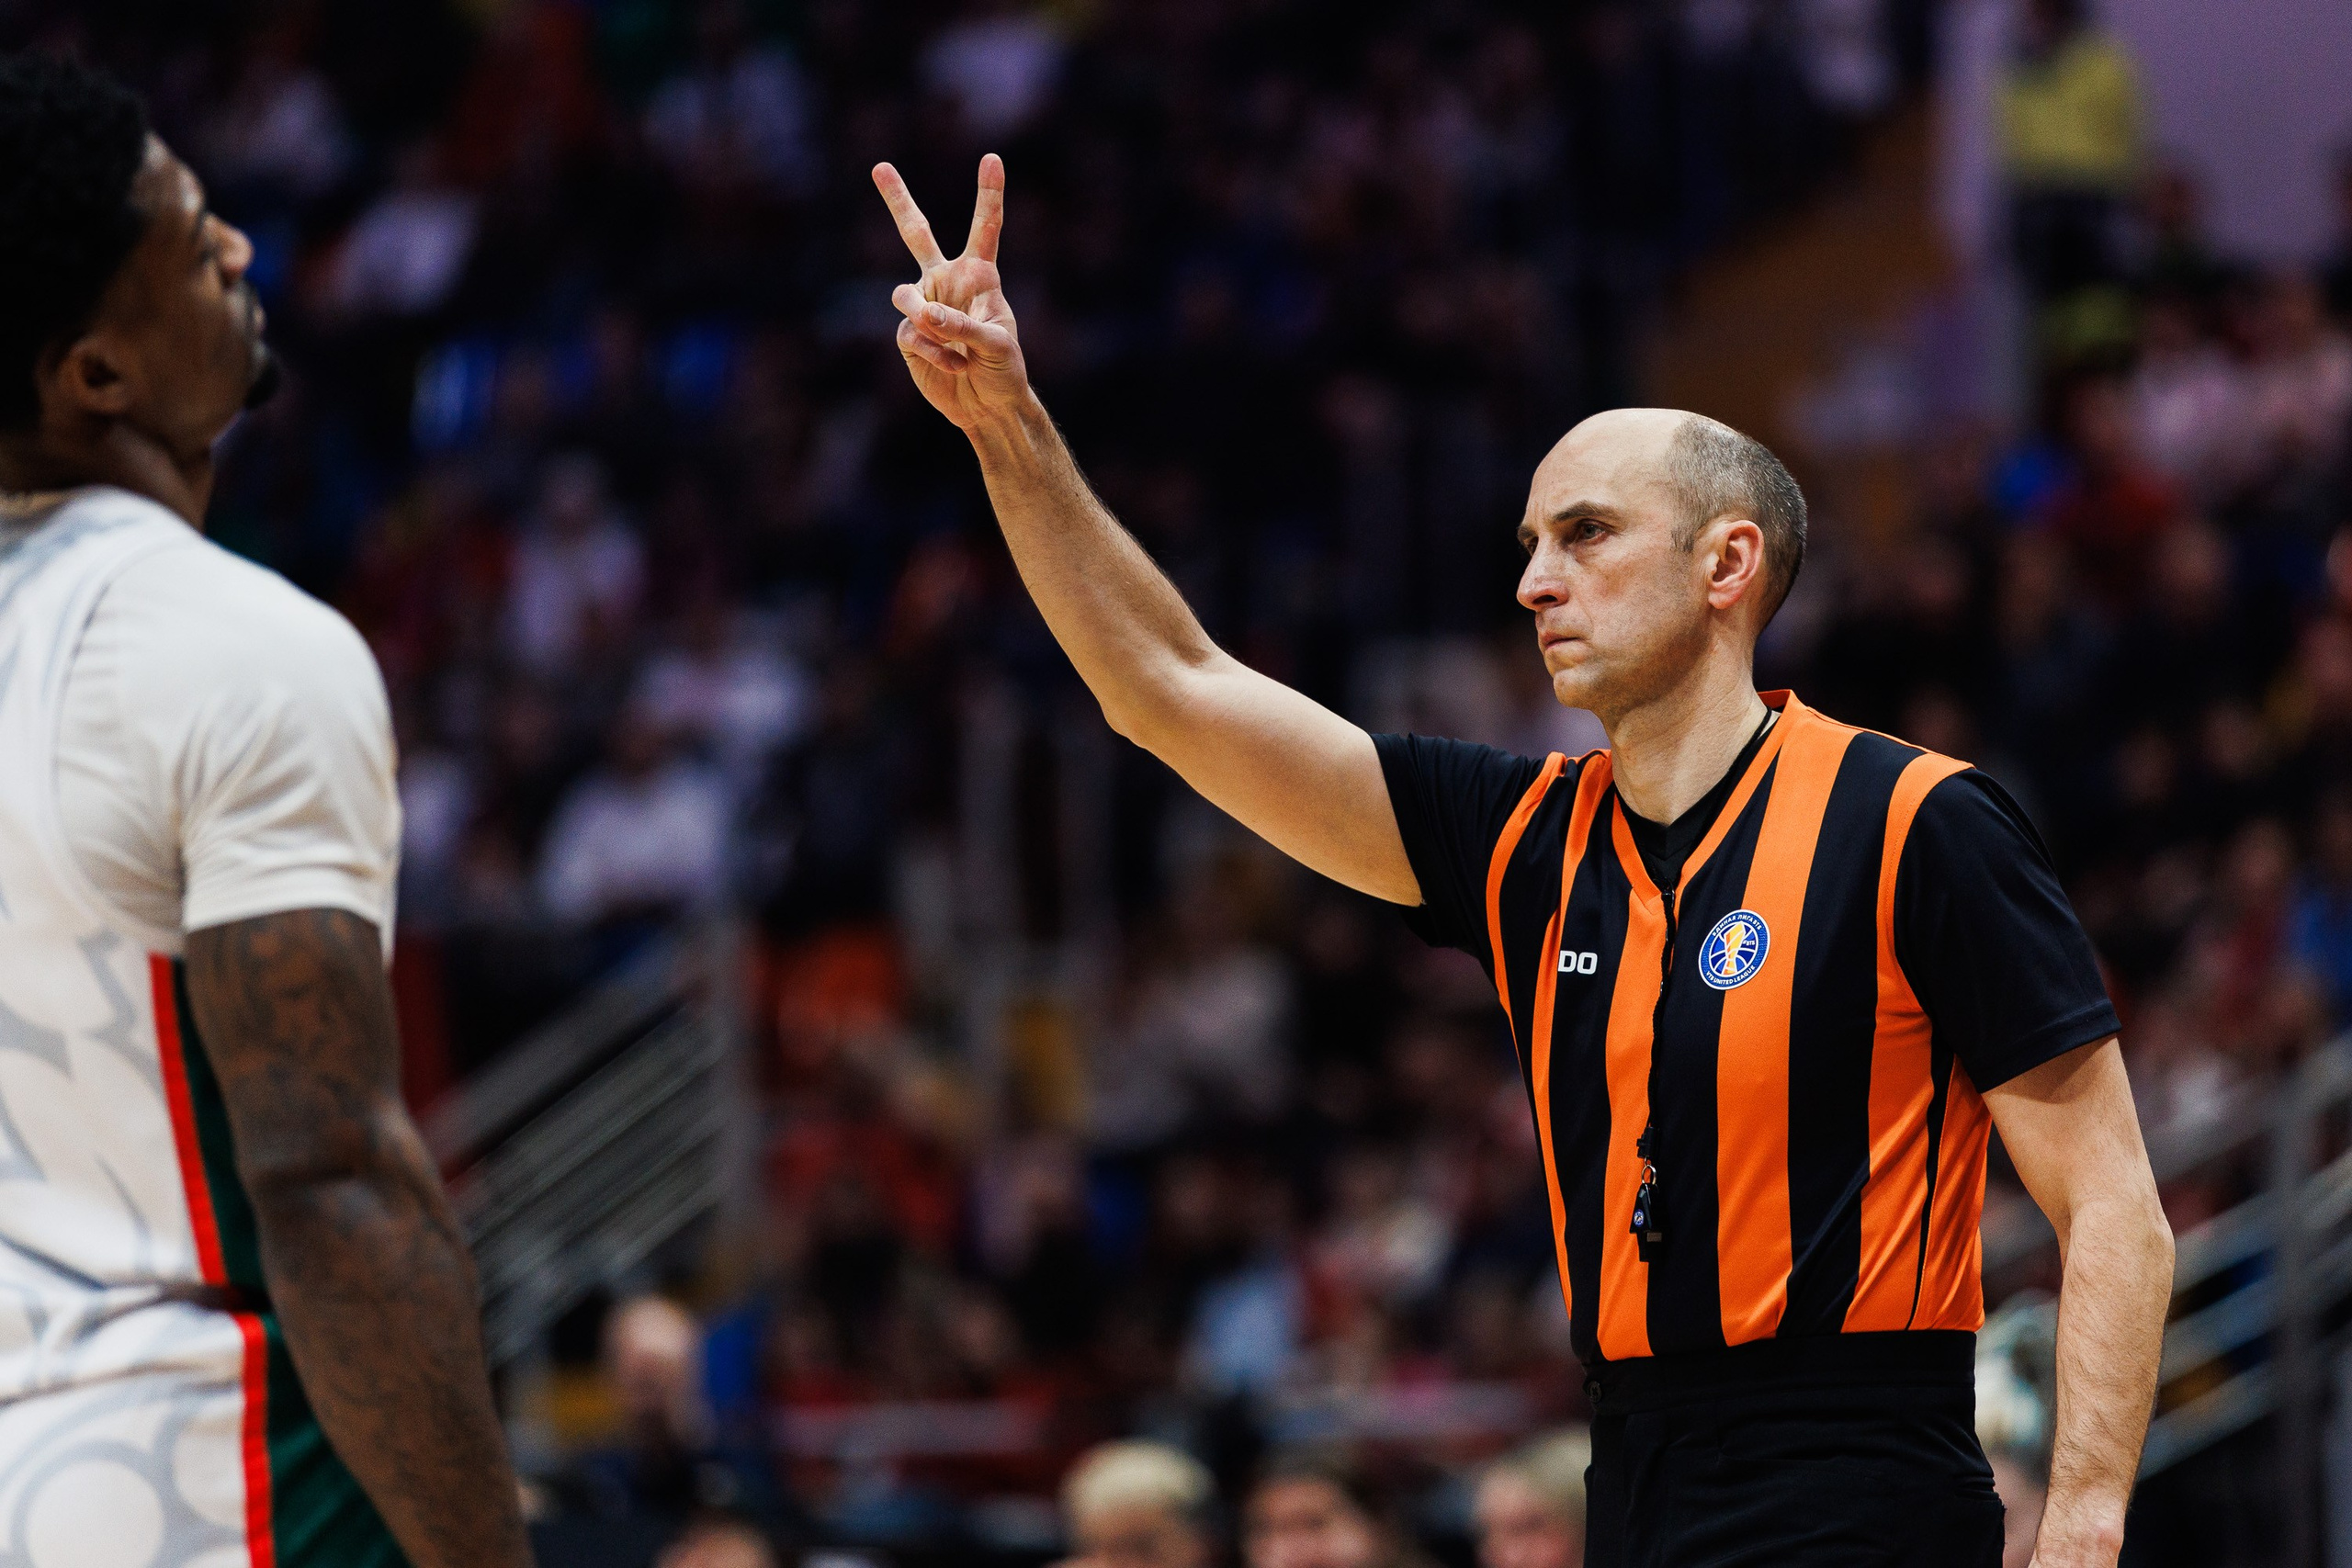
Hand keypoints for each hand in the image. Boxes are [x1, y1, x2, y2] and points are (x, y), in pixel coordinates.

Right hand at [873, 154, 1029, 431]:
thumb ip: (964, 326)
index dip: (988, 193)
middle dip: (897, 201)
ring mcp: (924, 306)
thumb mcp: (997, 345)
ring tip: (952, 342)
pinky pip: (910, 332)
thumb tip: (924, 313)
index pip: (985, 228)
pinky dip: (933, 351)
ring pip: (905, 294)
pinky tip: (953, 365)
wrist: (987, 406)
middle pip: (916, 234)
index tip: (992, 158)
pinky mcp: (909, 334)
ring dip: (927, 318)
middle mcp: (947, 283)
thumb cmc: (1005, 370)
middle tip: (879, 167)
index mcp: (980, 276)